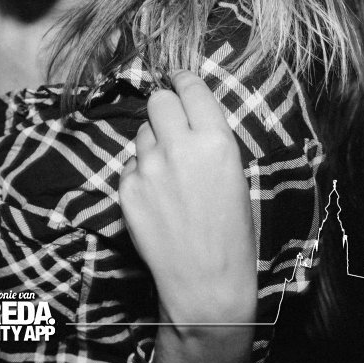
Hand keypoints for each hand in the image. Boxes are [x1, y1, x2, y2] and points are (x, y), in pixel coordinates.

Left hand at [120, 71, 255, 337]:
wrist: (206, 283)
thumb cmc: (233, 234)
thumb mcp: (236, 176)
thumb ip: (212, 141)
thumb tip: (191, 115)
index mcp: (216, 141)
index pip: (191, 88)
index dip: (183, 80)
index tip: (179, 79)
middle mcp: (179, 148)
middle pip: (158, 101)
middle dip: (165, 106)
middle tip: (171, 119)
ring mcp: (148, 169)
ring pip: (142, 133)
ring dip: (153, 142)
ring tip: (170, 171)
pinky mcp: (127, 190)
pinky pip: (131, 165)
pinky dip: (141, 173)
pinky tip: (158, 196)